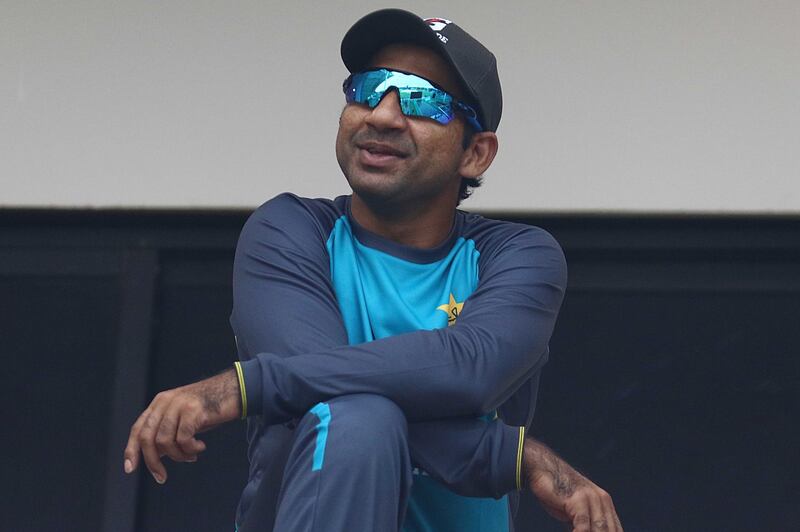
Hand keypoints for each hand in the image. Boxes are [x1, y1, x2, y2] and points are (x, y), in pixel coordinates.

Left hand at [123, 369, 240, 483]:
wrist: (233, 389)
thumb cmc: (209, 407)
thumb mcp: (183, 418)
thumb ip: (168, 431)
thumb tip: (154, 456)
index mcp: (160, 402)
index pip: (139, 428)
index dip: (131, 449)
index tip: (130, 469)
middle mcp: (166, 402)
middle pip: (148, 437)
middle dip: (153, 462)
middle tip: (162, 477)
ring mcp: (179, 404)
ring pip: (165, 441)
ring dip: (178, 456)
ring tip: (191, 456)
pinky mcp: (194, 410)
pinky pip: (183, 439)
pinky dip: (190, 449)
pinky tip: (201, 447)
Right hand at [523, 437, 622, 531]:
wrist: (543, 467)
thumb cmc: (557, 490)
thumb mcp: (576, 508)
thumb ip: (587, 522)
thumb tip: (587, 531)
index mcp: (605, 502)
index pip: (615, 529)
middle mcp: (602, 499)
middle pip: (608, 530)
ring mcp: (591, 498)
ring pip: (599, 530)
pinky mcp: (578, 500)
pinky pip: (583, 526)